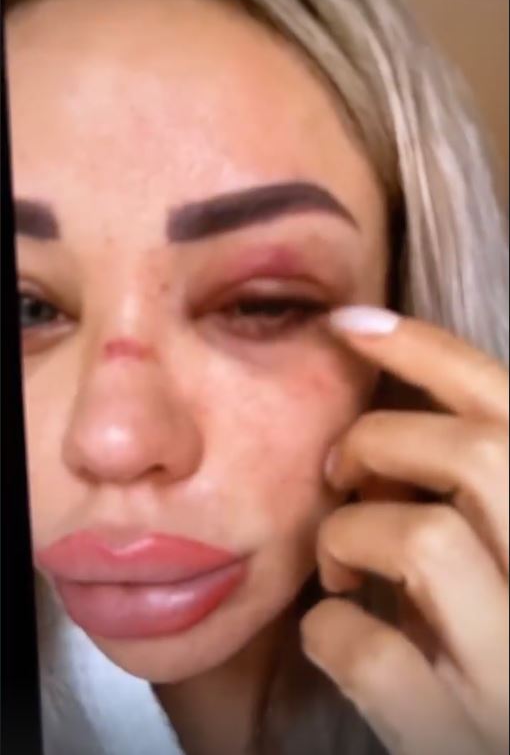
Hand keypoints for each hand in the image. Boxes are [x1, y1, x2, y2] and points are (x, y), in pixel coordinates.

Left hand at [300, 307, 508, 754]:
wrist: (497, 745)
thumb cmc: (491, 641)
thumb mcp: (501, 553)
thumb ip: (480, 505)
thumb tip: (396, 445)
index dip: (428, 348)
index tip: (351, 321)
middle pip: (476, 454)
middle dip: (382, 441)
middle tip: (340, 469)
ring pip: (424, 540)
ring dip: (349, 537)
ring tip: (338, 567)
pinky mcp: (458, 737)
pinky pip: (374, 652)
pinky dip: (330, 631)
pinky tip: (333, 635)